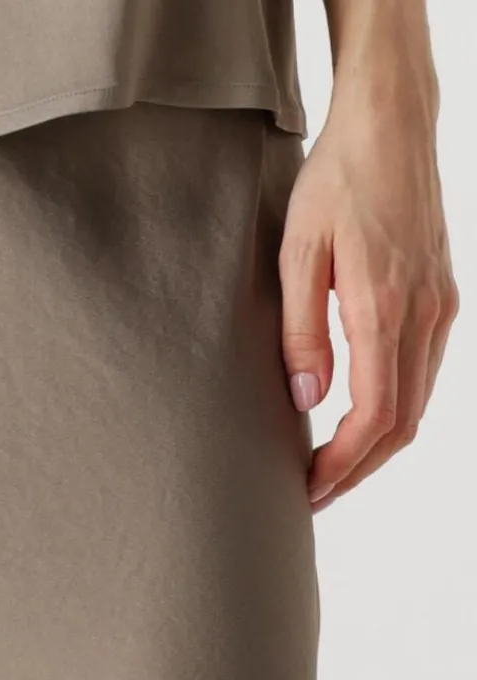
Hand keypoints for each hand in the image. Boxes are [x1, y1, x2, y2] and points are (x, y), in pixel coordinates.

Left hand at [279, 105, 458, 511]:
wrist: (390, 124)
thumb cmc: (337, 178)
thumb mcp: (298, 251)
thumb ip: (300, 331)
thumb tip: (308, 399)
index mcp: (384, 306)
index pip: (375, 414)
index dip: (344, 463)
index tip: (311, 487)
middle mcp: (425, 314)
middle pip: (402, 423)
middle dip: (359, 469)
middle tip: (317, 494)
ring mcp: (441, 307)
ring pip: (418, 404)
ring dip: (377, 446)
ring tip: (333, 467)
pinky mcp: (443, 298)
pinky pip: (424, 374)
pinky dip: (395, 411)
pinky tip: (362, 419)